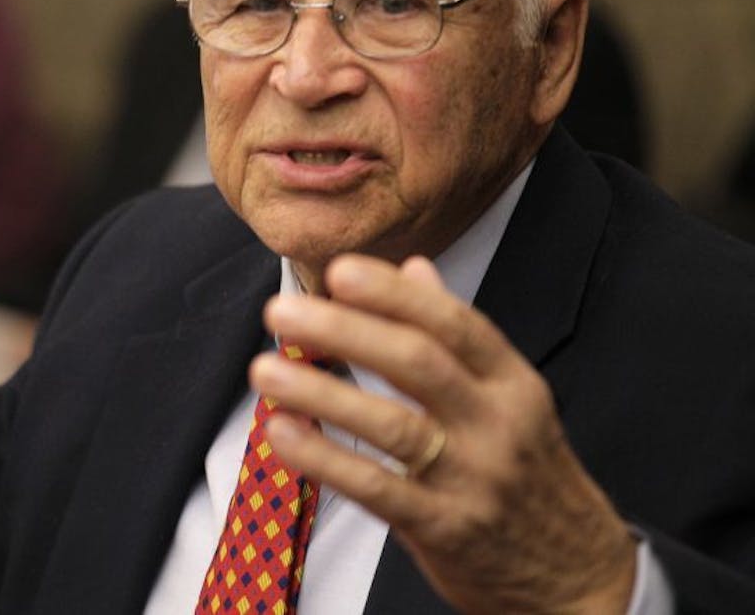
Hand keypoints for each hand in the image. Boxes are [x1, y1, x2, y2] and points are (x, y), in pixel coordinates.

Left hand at [250, 254, 636, 613]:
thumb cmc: (528, 474)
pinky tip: (284, 432)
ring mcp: (473, 478)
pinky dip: (326, 458)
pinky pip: (377, 489)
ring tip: (265, 369)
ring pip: (393, 425)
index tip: (340, 270)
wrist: (579, 575)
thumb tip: (414, 268)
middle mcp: (496, 424)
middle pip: (418, 363)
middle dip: (346, 331)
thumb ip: (456, 335)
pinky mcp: (446, 528)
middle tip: (282, 311)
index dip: (394, 295)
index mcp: (512, 382)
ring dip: (322, 393)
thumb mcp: (509, 397)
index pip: (454, 324)